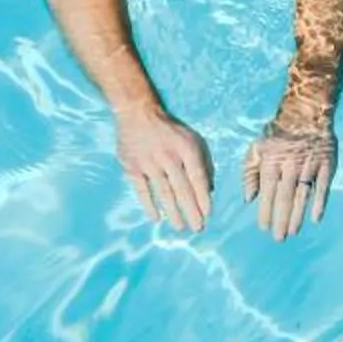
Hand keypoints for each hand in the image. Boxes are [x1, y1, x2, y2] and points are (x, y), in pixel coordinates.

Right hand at [116, 105, 212, 230]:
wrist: (137, 113)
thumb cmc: (169, 130)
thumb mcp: (192, 139)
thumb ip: (204, 162)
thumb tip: (210, 189)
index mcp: (186, 149)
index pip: (197, 178)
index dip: (203, 198)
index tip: (208, 214)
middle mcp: (168, 156)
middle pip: (182, 189)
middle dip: (191, 211)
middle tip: (197, 228)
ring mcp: (149, 162)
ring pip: (164, 193)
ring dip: (173, 213)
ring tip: (180, 227)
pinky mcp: (132, 166)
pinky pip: (142, 190)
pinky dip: (149, 205)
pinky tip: (156, 218)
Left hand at [242, 122, 335, 239]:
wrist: (306, 113)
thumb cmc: (278, 134)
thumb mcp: (257, 148)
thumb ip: (249, 173)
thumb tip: (248, 198)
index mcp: (271, 163)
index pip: (267, 192)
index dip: (265, 211)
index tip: (264, 227)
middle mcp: (290, 166)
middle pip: (284, 197)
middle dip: (280, 219)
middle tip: (278, 238)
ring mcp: (310, 166)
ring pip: (302, 195)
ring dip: (297, 216)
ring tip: (292, 232)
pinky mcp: (327, 165)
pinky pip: (323, 187)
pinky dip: (320, 203)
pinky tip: (316, 218)